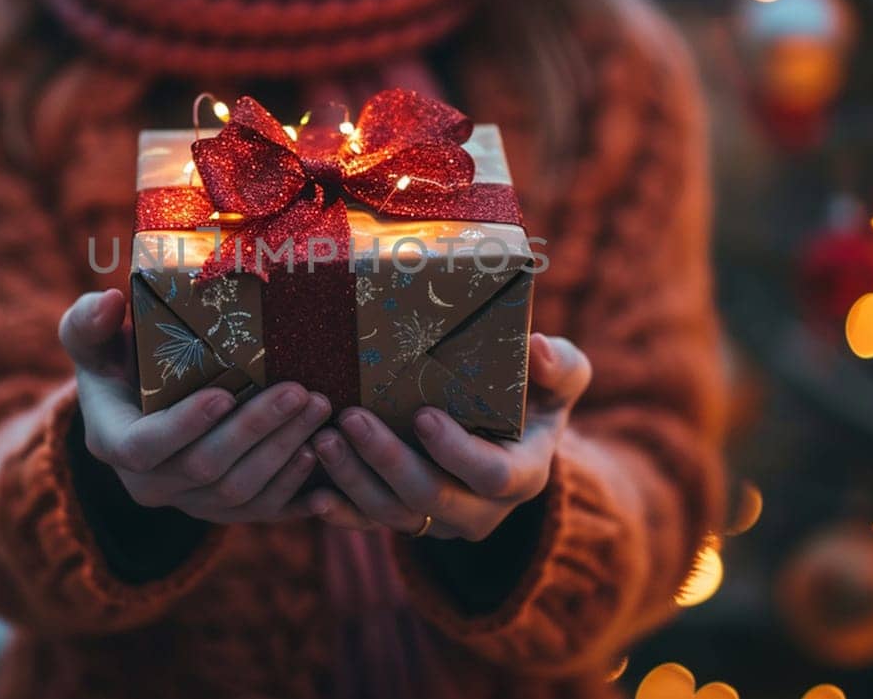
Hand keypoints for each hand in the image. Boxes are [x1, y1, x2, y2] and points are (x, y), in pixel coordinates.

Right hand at [59, 288, 331, 522]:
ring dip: (283, 454)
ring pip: (239, 492)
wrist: (136, 406)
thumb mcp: (91, 339)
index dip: (184, 425)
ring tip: (318, 411)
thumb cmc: (115, 361)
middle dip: (255, 429)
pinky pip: (260, 512)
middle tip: (299, 391)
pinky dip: (295, 495)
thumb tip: (108, 301)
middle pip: (206, 468)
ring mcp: (187, 502)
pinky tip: (325, 470)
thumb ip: (89, 321)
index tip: (224, 393)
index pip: (144, 447)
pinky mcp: (221, 510)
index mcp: (113, 442)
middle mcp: (148, 484)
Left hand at [305, 333, 591, 539]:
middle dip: (388, 461)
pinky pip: (370, 525)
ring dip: (354, 481)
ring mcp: (440, 520)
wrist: (515, 439)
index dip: (456, 452)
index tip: (423, 415)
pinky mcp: (408, 519)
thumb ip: (560, 366)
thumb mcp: (562, 379)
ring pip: (394, 515)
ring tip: (323, 439)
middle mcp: (481, 509)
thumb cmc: (537, 398)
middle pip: (431, 498)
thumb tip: (537, 348)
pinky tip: (311, 495)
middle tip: (351, 418)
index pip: (491, 475)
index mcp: (522, 474)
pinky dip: (340, 513)